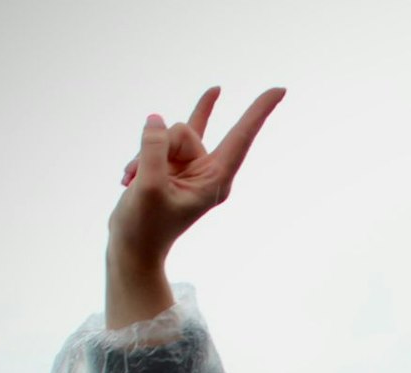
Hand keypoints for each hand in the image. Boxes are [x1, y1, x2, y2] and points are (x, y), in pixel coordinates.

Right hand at [106, 86, 285, 327]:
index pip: (241, 138)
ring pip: (166, 134)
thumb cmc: (145, 226)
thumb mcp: (146, 187)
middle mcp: (207, 171)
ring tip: (133, 182)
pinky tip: (130, 172)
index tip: (280, 88)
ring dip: (142, 154)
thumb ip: (153, 150)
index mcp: (215, 180)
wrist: (133, 247)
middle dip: (158, 145)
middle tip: (143, 179)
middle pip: (185, 132)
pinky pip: (166, 135)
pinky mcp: (172, 164)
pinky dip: (143, 148)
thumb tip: (157, 119)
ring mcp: (189, 166)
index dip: (259, 112)